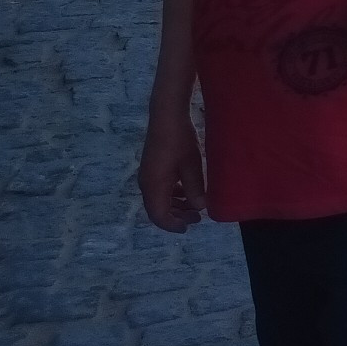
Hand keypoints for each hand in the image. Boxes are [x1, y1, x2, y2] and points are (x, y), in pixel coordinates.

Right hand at [139, 109, 206, 232]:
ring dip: (176, 205)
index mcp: (153, 186)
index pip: (159, 216)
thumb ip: (195, 189)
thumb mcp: (192, 165)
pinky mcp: (151, 168)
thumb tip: (200, 208)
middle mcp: (146, 184)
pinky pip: (160, 189)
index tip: (189, 228)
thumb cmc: (180, 140)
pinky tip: (187, 191)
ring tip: (196, 206)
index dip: (173, 225)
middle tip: (198, 217)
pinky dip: (172, 194)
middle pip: (158, 209)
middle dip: (177, 216)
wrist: (166, 116)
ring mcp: (147, 176)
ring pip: (159, 199)